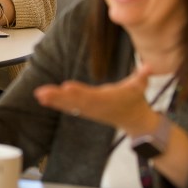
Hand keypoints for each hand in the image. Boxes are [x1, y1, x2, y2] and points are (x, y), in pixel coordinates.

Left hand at [32, 63, 160, 135]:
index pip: (92, 96)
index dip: (79, 92)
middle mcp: (96, 106)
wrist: (134, 120)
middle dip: (58, 97)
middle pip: (75, 101)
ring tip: (39, 95)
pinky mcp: (84, 111)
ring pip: (68, 105)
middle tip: (42, 93)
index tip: (67, 87)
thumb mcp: (141, 86)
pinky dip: (55, 102)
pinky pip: (68, 107)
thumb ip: (143, 76)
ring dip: (53, 99)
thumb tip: (149, 66)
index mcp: (108, 99)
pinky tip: (41, 97)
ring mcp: (88, 110)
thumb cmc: (135, 99)